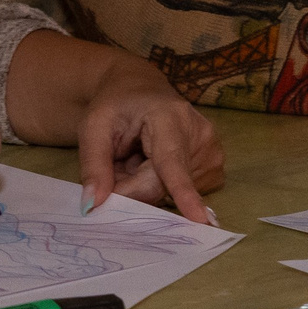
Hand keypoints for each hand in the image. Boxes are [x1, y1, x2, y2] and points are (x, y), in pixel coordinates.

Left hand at [72, 61, 223, 222]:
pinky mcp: (214, 168)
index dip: (183, 192)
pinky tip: (153, 163)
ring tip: (136, 157)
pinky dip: (159, 186)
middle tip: (116, 162)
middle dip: (131, 185)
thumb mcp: (93, 126)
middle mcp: (200, 134)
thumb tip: (93, 205)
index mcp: (171, 116)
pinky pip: (178, 193)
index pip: (173, 161)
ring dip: (143, 185)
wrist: (140, 89)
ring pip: (167, 193)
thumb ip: (93, 164)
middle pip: (162, 186)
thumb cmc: (116, 105)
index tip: (199, 219)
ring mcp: (212, 153)